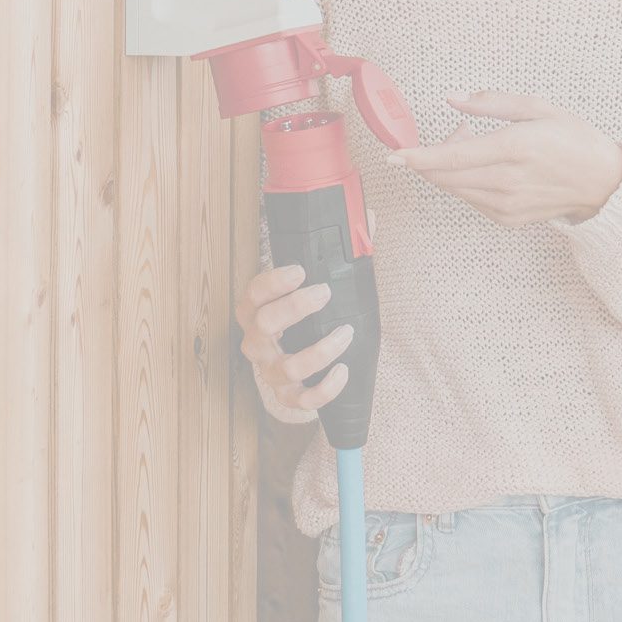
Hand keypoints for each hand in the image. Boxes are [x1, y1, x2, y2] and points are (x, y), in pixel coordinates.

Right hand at [236, 262, 353, 422]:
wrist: (300, 366)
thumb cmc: (306, 317)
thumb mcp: (314, 285)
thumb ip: (339, 252)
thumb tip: (368, 220)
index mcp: (255, 312)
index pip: (253, 293)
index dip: (274, 281)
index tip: (301, 270)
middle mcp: (257, 342)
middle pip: (264, 323)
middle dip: (295, 306)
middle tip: (324, 292)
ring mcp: (270, 371)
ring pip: (287, 367)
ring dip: (320, 351)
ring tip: (346, 333)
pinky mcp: (288, 396)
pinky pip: (302, 400)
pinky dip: (324, 389)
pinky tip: (343, 371)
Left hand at [386, 91, 621, 227]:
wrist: (603, 183)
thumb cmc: (574, 140)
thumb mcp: (538, 107)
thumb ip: (491, 102)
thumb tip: (453, 99)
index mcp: (514, 147)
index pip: (452, 156)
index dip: (417, 156)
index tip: (393, 154)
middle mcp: (507, 180)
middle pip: (445, 176)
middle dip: (432, 155)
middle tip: (457, 130)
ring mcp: (506, 204)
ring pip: (454, 189)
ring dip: (448, 168)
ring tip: (476, 146)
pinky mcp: (507, 219)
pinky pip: (470, 200)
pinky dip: (465, 182)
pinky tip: (486, 167)